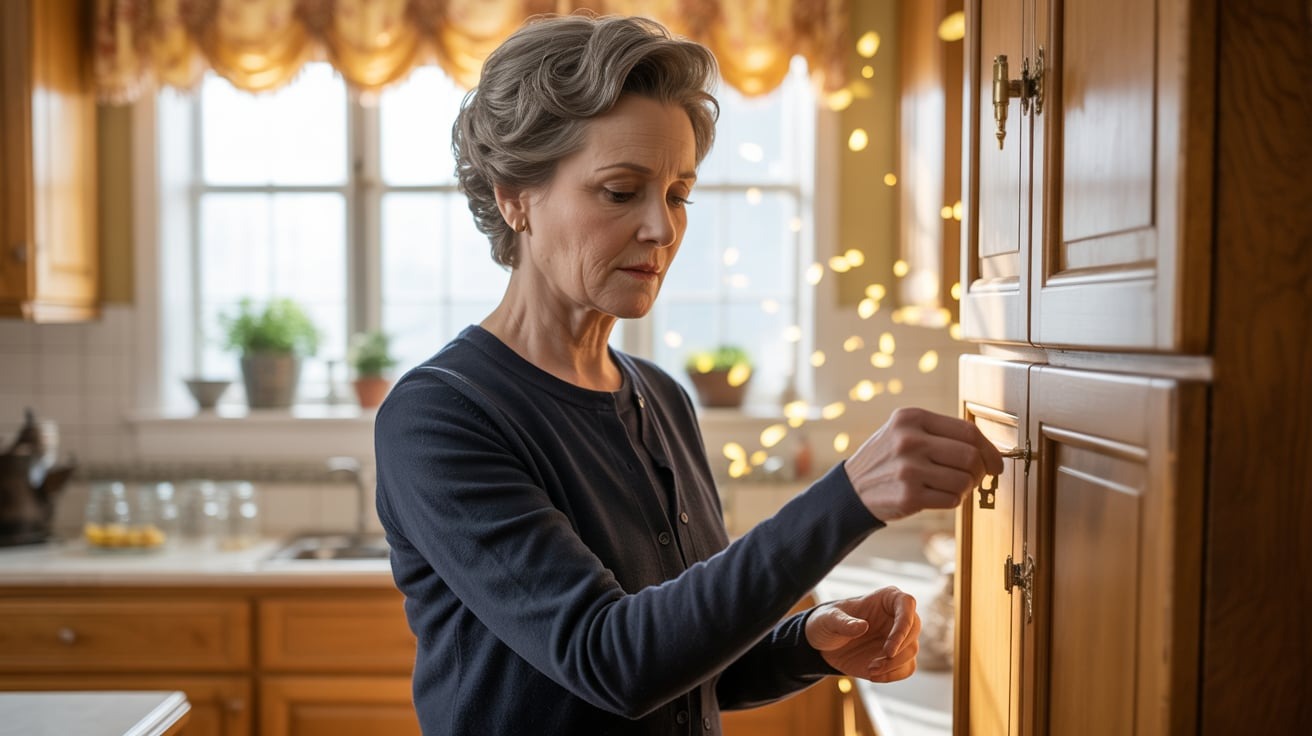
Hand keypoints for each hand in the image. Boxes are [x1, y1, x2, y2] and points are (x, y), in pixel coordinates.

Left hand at [806, 587, 920, 682]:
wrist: (823, 644)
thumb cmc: (827, 622)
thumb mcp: (828, 619)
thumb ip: (843, 622)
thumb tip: (863, 627)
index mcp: (886, 598)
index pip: (907, 604)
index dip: (903, 625)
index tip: (890, 648)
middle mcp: (897, 616)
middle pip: (914, 630)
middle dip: (898, 650)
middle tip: (875, 663)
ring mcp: (898, 638)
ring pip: (911, 651)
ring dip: (892, 665)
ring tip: (870, 669)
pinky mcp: (896, 657)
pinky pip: (907, 668)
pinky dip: (892, 675)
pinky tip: (873, 675)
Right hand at [844, 407, 1002, 521]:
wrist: (851, 488)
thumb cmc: (887, 459)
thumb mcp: (905, 432)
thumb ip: (942, 434)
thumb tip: (989, 451)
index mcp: (911, 418)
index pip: (968, 431)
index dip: (990, 449)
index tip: (996, 462)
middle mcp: (909, 440)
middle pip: (970, 456)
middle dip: (981, 471)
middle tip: (976, 477)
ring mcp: (908, 469)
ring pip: (964, 480)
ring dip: (965, 488)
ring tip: (950, 486)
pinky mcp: (909, 496)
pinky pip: (952, 500)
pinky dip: (952, 500)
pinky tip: (935, 495)